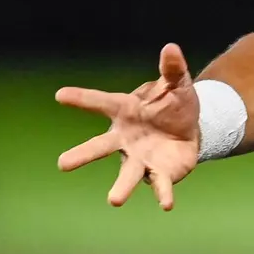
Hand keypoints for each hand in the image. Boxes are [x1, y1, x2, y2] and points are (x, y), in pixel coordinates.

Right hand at [55, 43, 199, 209]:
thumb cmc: (175, 104)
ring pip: (127, 173)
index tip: (60, 95)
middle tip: (62, 164)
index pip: (101, 102)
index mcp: (126, 111)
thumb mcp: (177, 83)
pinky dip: (163, 194)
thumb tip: (171, 48)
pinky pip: (160, 185)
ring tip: (114, 200)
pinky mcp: (160, 172)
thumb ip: (172, 69)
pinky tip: (167, 205)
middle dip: (82, 155)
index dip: (81, 98)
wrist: (192, 129)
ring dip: (121, 187)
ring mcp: (140, 158)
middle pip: (100, 147)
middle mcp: (126, 138)